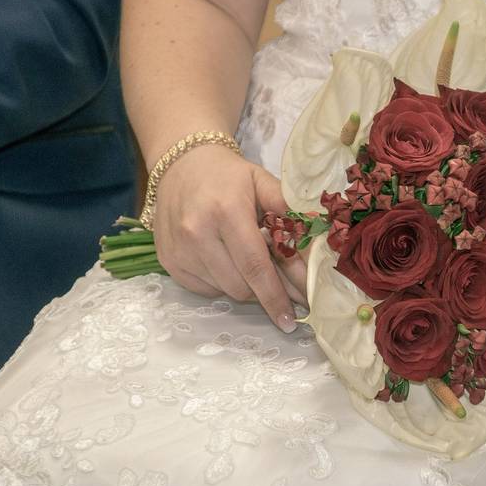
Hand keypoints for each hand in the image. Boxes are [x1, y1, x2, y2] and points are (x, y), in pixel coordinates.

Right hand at [152, 145, 305, 331]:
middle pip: (241, 286)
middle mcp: (197, 234)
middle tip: (282, 283)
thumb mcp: (264, 184)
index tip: (291, 320)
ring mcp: (179, 251)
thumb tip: (316, 251)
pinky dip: (223, 282)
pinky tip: (226, 259)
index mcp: (226, 212)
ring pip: (225, 291)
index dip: (275, 296)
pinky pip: (207, 289)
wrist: (180, 165)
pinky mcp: (169, 262)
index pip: (255, 266)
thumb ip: (291, 215)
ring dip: (245, 285)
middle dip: (266, 291)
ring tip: (249, 260)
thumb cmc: (229, 176)